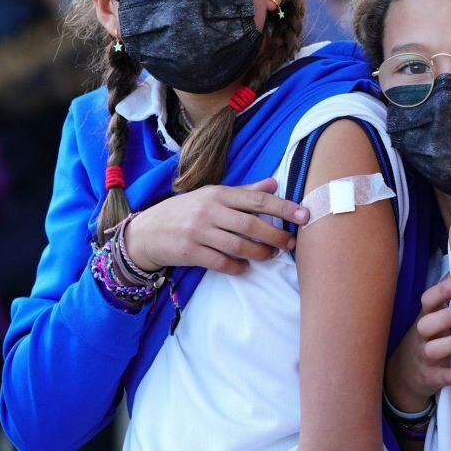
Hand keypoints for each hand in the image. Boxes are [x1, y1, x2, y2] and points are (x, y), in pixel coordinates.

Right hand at [124, 177, 308, 273]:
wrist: (146, 232)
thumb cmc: (186, 212)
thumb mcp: (212, 196)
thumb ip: (244, 192)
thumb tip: (274, 184)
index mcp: (219, 194)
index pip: (258, 200)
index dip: (284, 208)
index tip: (305, 215)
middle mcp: (209, 210)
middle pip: (251, 225)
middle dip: (276, 235)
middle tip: (291, 242)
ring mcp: (198, 232)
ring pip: (238, 245)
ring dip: (260, 253)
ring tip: (271, 255)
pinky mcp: (190, 252)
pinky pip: (221, 263)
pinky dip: (238, 267)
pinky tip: (245, 267)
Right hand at [384, 274, 450, 411]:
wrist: (403, 376)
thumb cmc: (427, 337)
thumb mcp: (431, 317)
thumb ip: (445, 296)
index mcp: (425, 317)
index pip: (427, 301)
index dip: (442, 290)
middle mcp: (421, 336)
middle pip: (427, 324)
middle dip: (447, 316)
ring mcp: (425, 358)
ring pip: (435, 350)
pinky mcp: (432, 378)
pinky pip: (448, 376)